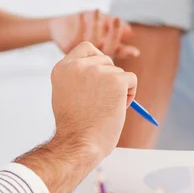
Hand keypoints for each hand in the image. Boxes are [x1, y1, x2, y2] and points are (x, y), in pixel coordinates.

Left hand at [49, 10, 139, 58]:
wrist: (58, 29)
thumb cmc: (82, 26)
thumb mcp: (99, 24)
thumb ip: (112, 26)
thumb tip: (129, 31)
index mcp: (102, 51)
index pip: (117, 52)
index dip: (126, 52)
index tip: (135, 52)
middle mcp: (93, 55)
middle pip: (108, 48)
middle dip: (113, 33)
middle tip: (116, 19)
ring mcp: (81, 53)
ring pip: (92, 41)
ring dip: (95, 24)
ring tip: (96, 10)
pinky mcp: (69, 47)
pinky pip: (76, 36)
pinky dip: (80, 24)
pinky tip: (81, 15)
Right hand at [51, 42, 136, 160]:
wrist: (79, 144)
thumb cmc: (75, 127)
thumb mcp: (66, 95)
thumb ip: (77, 78)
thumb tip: (100, 70)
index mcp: (62, 68)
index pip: (86, 48)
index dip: (97, 60)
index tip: (99, 77)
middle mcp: (78, 65)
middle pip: (106, 59)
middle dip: (110, 78)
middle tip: (103, 100)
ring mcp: (97, 71)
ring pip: (119, 72)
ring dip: (119, 89)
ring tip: (106, 109)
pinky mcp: (116, 80)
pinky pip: (132, 80)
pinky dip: (130, 94)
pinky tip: (118, 109)